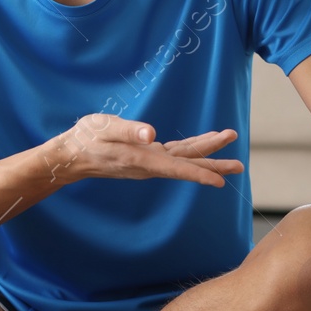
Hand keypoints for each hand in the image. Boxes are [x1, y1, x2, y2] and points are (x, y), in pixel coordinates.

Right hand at [46, 114, 243, 187]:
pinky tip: (203, 141)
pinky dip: (192, 147)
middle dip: (214, 163)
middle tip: (239, 165)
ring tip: (228, 140)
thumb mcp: (105, 128)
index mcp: (142, 160)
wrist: (71, 154)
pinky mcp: (146, 154)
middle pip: (188, 165)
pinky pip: (175, 153)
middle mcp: (150, 164)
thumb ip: (128, 130)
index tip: (221, 182)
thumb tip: (151, 133)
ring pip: (184, 158)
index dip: (200, 175)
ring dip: (207, 151)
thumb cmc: (86, 139)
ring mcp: (149, 160)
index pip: (177, 169)